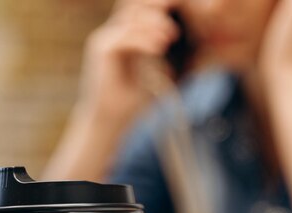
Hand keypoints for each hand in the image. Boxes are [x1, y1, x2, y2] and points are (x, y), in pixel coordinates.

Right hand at [77, 0, 180, 123]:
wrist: (110, 121)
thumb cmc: (133, 100)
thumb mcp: (156, 72)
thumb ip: (165, 53)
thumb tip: (190, 40)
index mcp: (124, 35)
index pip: (141, 8)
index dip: (160, 4)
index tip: (183, 6)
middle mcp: (112, 32)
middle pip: (134, 5)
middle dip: (158, 5)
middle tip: (180, 7)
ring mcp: (104, 39)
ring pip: (131, 18)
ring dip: (154, 23)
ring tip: (172, 35)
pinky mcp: (101, 50)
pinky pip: (125, 37)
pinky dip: (144, 40)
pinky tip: (160, 46)